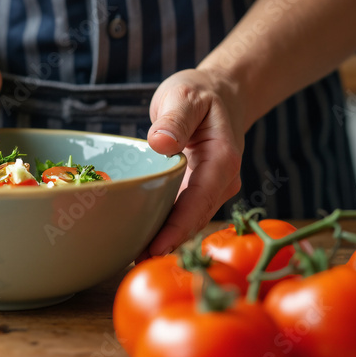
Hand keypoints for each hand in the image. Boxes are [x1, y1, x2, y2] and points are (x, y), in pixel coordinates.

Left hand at [146, 68, 246, 255]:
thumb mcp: (185, 95)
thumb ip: (175, 118)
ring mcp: (212, 190)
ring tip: (132, 259)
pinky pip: (183, 214)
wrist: (221, 94)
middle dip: (167, 243)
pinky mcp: (199, 192)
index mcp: (223, 160)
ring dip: (164, 240)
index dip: (177, 227)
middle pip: (194, 219)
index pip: (199, 201)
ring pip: (188, 221)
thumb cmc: (200, 92)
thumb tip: (160, 143)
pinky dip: (164, 228)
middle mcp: (222, 181)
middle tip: (133, 263)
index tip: (154, 248)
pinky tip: (139, 241)